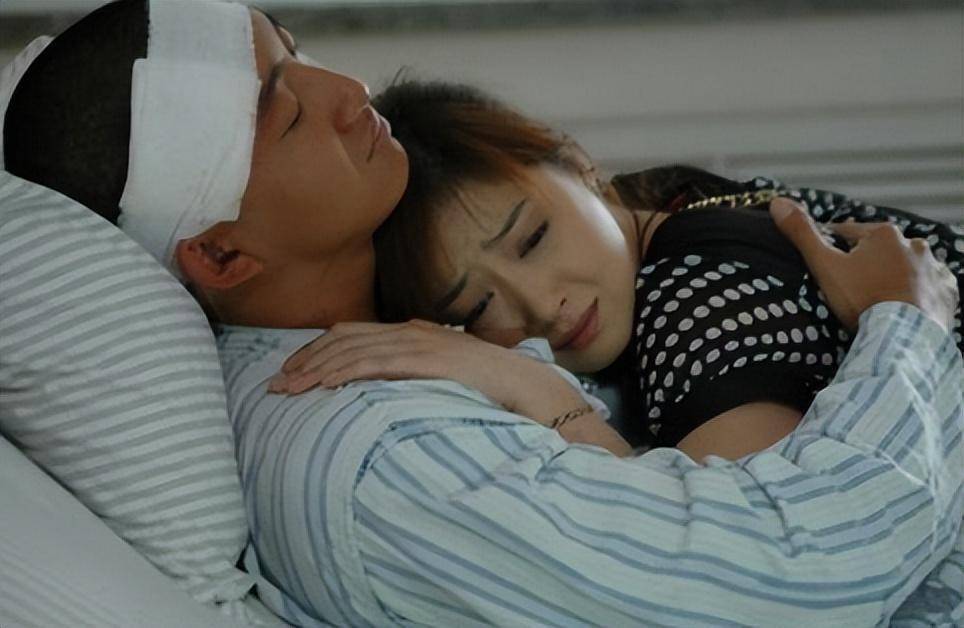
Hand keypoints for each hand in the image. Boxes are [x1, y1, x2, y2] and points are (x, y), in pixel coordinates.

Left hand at [270, 320, 587, 424]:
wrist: (527, 385)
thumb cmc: (488, 386)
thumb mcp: (444, 375)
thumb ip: (415, 374)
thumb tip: (385, 388)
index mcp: (412, 332)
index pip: (351, 334)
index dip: (316, 351)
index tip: (291, 371)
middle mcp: (410, 331)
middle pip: (343, 338)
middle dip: (304, 360)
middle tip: (276, 383)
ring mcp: (418, 343)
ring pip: (352, 350)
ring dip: (314, 369)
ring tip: (287, 388)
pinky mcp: (426, 359)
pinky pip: (375, 362)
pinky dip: (343, 371)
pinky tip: (321, 385)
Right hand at [770, 198, 957, 330]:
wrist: (902, 336)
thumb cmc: (862, 299)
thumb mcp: (825, 265)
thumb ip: (802, 234)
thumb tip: (777, 201)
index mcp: (882, 234)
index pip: (849, 233)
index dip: (833, 247)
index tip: (826, 264)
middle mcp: (913, 245)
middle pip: (881, 248)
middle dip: (868, 261)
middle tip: (853, 285)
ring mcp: (933, 268)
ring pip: (908, 265)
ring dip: (896, 274)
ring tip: (880, 296)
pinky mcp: (946, 292)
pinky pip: (931, 286)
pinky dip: (919, 292)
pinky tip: (907, 305)